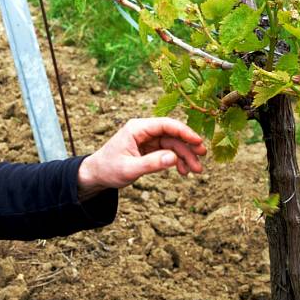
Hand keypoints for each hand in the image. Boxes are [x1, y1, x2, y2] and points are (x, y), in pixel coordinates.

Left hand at [77, 117, 206, 199]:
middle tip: (202, 157)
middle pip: (172, 134)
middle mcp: (143, 131)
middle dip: (188, 146)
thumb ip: (151, 164)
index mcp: (136, 128)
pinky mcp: (149, 149)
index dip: (184, 131)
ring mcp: (147, 140)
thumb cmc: (109, 169)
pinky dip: (176, 161)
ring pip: (172, 144)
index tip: (198, 141)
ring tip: (196, 171)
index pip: (165, 124)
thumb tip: (174, 158)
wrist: (97, 175)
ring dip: (185, 156)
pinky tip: (183, 172)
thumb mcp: (129, 169)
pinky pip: (167, 152)